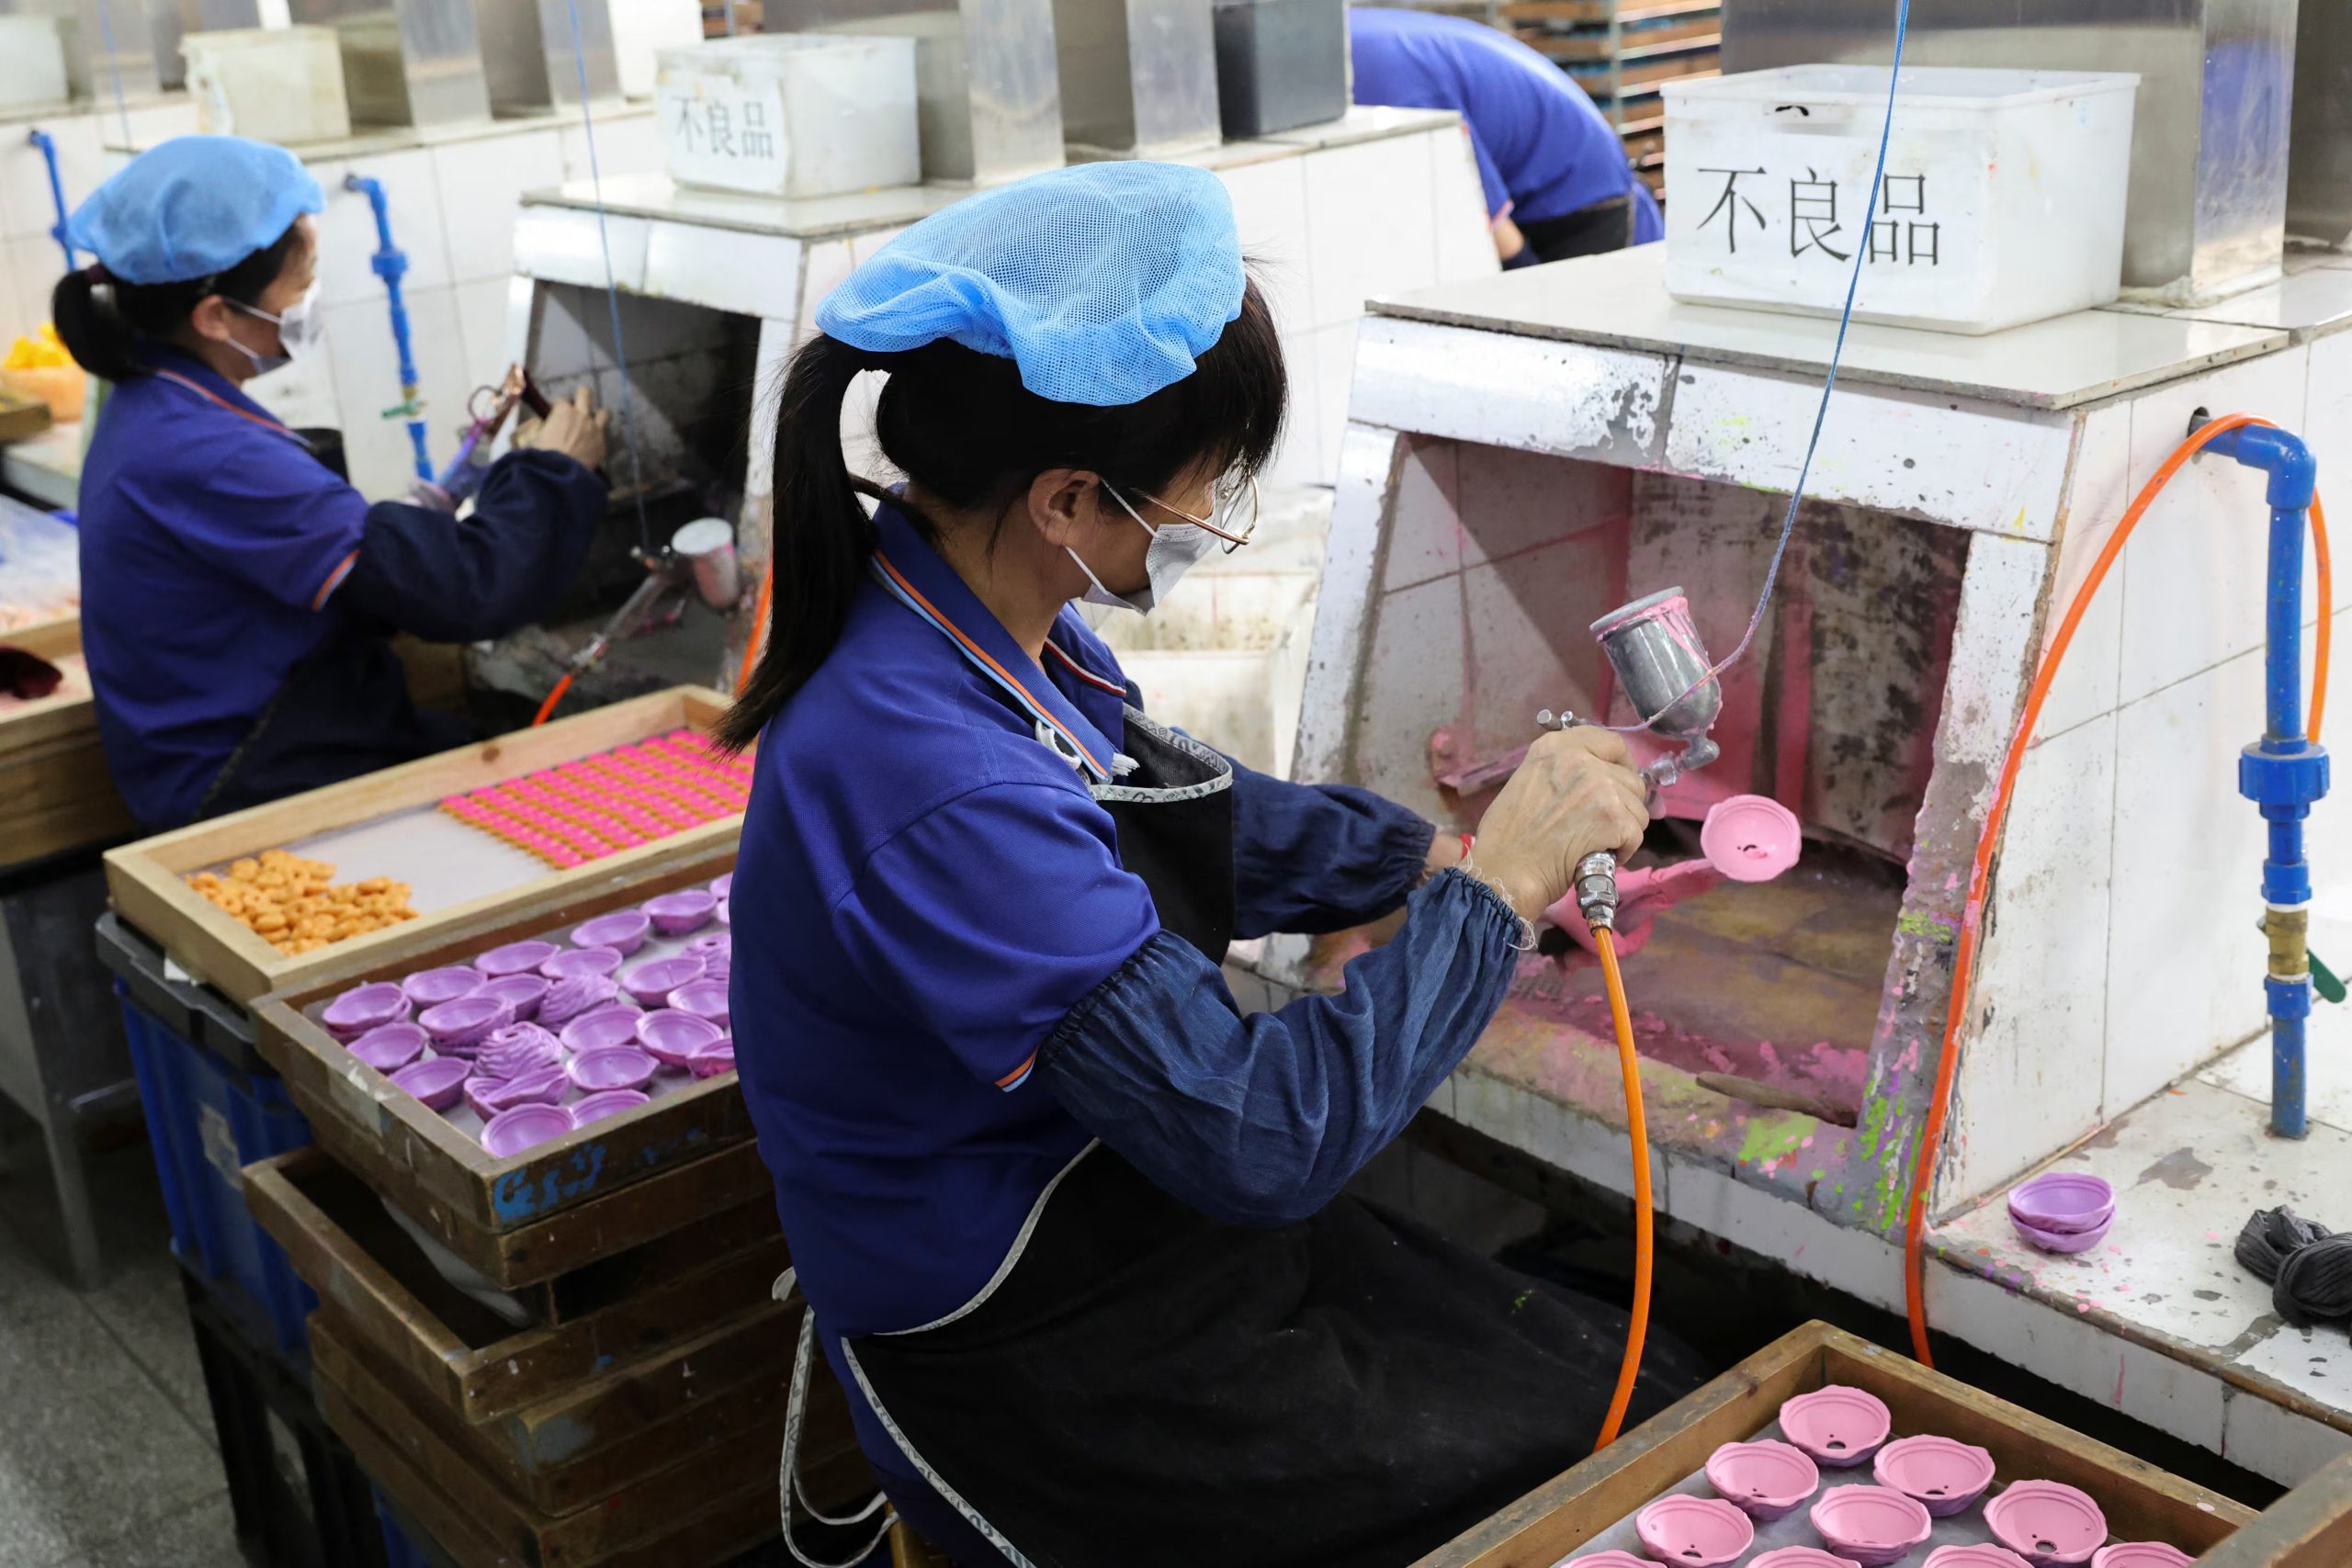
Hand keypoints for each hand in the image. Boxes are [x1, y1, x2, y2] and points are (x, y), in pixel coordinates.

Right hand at [516, 385, 608, 471]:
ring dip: (598, 415)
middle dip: (582, 395)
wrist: (560, 473)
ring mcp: (595, 429)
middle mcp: (581, 415)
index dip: (557, 408)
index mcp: (563, 411)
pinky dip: (597, 439)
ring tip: (593, 421)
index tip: (556, 415)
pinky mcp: (602, 443)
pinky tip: (591, 446)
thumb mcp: (533, 437)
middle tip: (579, 402)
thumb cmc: (543, 454)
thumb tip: (543, 426)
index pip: (561, 401)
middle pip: (585, 394)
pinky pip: (603, 436)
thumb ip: (540, 427)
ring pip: (603, 413)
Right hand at [1465, 728, 1648, 922]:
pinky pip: (1635, 835)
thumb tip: (1596, 781)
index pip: (1610, 743)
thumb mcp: (1527, 782)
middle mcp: (1580, 759)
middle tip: (1603, 825)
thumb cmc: (1507, 835)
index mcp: (1555, 747)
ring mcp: (1599, 787)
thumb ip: (1562, 773)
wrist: (1504, 870)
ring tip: (1598, 843)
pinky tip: (1601, 856)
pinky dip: (1624, 851)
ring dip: (1624, 829)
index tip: (1618, 782)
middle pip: (1630, 779)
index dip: (1621, 764)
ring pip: (1637, 809)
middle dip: (1623, 804)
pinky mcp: (1612, 818)